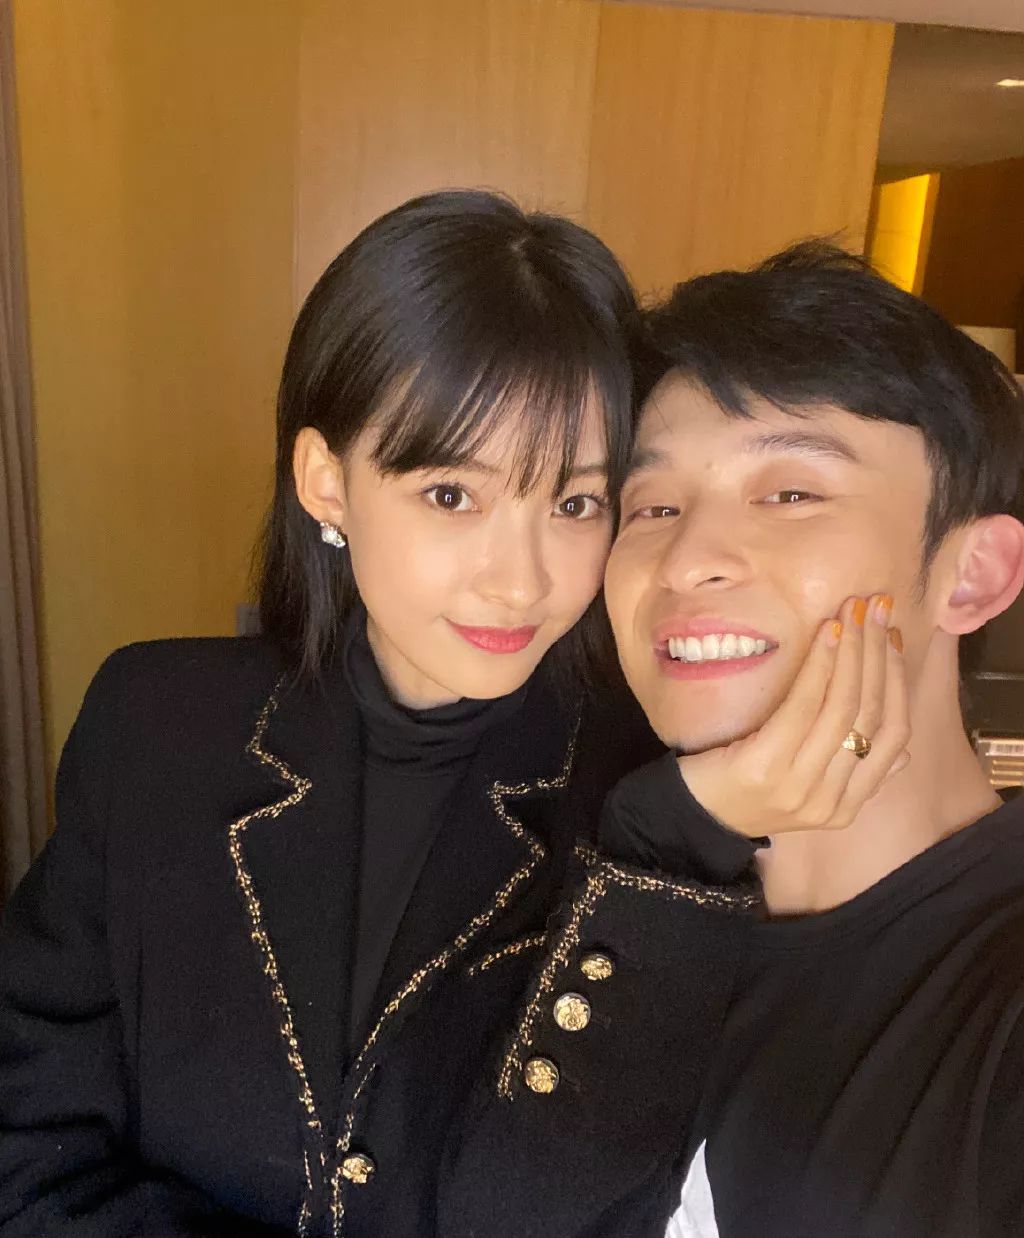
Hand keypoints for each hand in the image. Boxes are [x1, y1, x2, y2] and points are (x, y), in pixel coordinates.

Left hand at [679, 595, 909, 837]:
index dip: (898, 682)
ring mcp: (799, 786)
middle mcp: (830, 801)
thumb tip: (903, 751)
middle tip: (880, 609)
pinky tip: (828, 633)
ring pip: (844, 707)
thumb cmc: (743, 788)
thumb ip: (854, 775)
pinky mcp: (765, 766)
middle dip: (880, 656)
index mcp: (846, 807)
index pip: (892, 735)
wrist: (688, 817)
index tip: (894, 640)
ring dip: (855, 651)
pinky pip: (803, 707)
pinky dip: (821, 666)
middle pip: (871, 715)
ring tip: (855, 611)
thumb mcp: (805, 788)